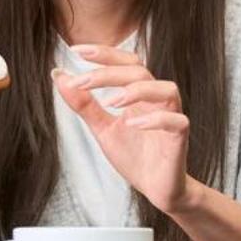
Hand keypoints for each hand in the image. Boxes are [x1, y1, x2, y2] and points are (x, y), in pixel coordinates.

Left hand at [52, 45, 191, 213]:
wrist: (155, 188)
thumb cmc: (134, 156)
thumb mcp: (102, 128)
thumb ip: (84, 104)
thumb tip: (59, 75)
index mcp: (140, 95)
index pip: (126, 63)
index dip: (104, 53)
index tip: (76, 51)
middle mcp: (157, 101)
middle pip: (140, 71)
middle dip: (110, 72)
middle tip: (82, 81)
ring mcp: (171, 117)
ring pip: (166, 89)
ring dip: (137, 90)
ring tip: (111, 101)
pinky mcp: (180, 138)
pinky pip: (176, 121)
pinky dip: (155, 120)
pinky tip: (132, 124)